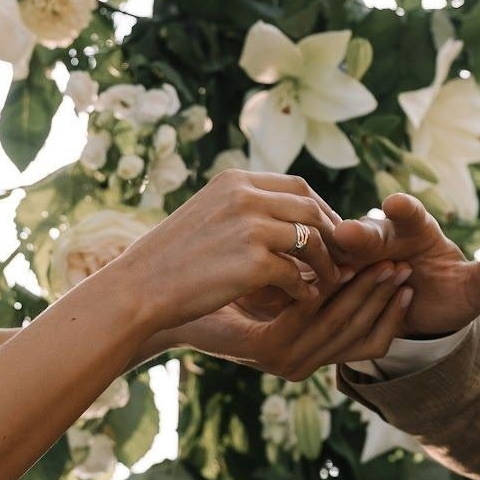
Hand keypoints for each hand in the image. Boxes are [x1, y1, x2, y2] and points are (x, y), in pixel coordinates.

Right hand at [105, 170, 343, 331]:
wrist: (139, 288)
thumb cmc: (170, 258)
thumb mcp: (207, 213)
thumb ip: (243, 207)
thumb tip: (287, 217)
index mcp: (234, 181)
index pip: (297, 186)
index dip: (321, 210)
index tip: (329, 233)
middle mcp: (244, 196)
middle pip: (311, 209)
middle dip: (332, 234)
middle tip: (340, 257)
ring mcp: (250, 228)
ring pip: (311, 240)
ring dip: (325, 263)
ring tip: (328, 280)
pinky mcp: (253, 263)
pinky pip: (296, 275)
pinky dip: (304, 288)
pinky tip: (302, 298)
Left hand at [172, 261, 415, 379]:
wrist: (156, 303)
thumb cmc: (206, 285)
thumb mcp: (265, 277)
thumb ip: (298, 273)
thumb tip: (338, 244)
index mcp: (305, 351)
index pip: (362, 337)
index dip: (388, 309)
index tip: (409, 272)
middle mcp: (300, 363)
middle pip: (357, 332)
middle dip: (385, 298)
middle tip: (407, 267)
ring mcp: (285, 360)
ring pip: (341, 325)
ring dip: (369, 296)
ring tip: (389, 269)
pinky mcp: (270, 350)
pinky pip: (314, 318)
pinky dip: (335, 293)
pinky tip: (347, 268)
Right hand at [321, 193, 479, 338]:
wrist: (422, 318)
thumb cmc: (450, 295)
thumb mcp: (475, 288)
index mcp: (417, 231)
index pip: (411, 214)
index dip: (403, 207)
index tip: (395, 203)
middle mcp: (383, 239)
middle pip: (369, 232)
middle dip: (357, 233)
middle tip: (344, 235)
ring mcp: (355, 260)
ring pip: (339, 254)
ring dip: (329, 260)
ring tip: (320, 268)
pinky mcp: (336, 281)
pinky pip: (322, 279)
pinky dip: (311, 282)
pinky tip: (296, 288)